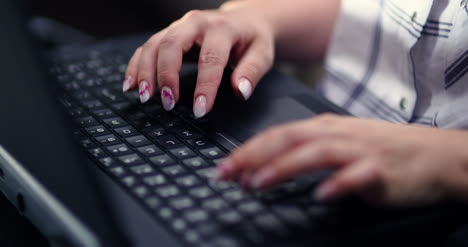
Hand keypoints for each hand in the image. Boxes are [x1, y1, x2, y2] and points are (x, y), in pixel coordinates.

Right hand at [123, 2, 274, 117]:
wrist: (245, 19)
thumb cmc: (252, 39)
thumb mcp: (262, 53)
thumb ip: (252, 71)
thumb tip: (240, 91)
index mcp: (222, 28)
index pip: (210, 59)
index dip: (205, 86)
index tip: (201, 110)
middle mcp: (196, 23)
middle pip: (172, 45)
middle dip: (166, 75)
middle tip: (167, 103)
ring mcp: (179, 27)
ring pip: (154, 44)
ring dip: (145, 71)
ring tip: (145, 97)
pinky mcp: (169, 34)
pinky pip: (146, 47)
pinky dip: (135, 66)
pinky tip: (131, 85)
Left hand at [217, 114, 467, 205]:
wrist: (432, 154)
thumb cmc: (382, 148)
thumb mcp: (339, 143)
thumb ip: (305, 152)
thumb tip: (265, 168)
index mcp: (324, 128)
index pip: (277, 134)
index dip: (247, 150)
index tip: (223, 167)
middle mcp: (337, 134)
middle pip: (288, 139)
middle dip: (253, 155)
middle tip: (226, 174)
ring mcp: (359, 150)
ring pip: (316, 152)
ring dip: (284, 167)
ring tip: (258, 182)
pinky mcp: (381, 169)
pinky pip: (357, 175)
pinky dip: (338, 183)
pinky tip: (321, 195)